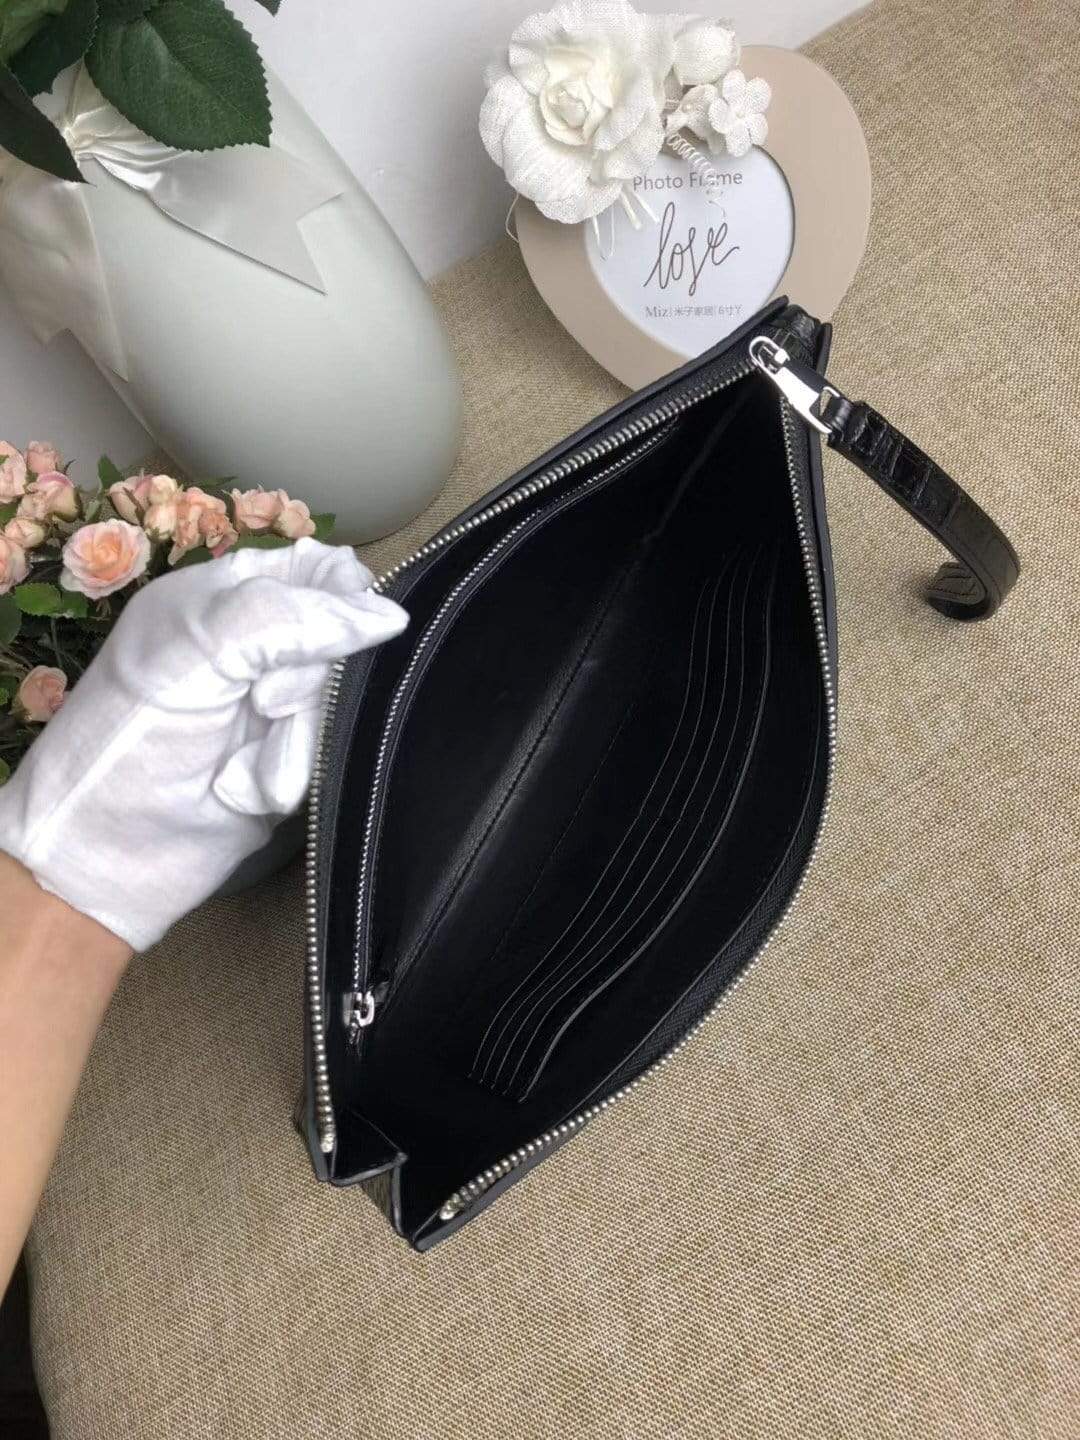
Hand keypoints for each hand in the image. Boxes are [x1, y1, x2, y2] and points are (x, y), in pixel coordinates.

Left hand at [0, 539, 407, 949]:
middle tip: (264, 704)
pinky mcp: (295, 759)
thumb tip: (393, 617)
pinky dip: (296, 770)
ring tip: (246, 762)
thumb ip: (293, 618)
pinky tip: (255, 789)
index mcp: (224, 594)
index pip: (320, 569)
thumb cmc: (136, 734)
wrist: (111, 855)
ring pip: (344, 697)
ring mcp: (278, 705)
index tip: (324, 635)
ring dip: (299, 735)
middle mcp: (256, 643)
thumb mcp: (203, 649)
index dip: (339, 597)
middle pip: (345, 635)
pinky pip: (335, 747)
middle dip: (311, 677)